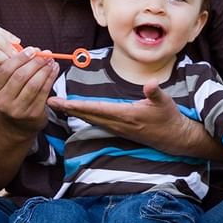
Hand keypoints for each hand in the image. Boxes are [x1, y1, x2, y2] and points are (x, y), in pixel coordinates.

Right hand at [0, 46, 57, 133]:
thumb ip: (13, 68)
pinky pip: (44, 91)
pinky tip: (53, 70)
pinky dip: (51, 78)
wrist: (18, 124)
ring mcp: (18, 109)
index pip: (5, 70)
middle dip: (35, 62)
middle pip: (20, 76)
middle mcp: (3, 102)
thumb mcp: (6, 85)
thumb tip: (31, 51)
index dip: (20, 58)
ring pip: (34, 84)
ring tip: (50, 60)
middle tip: (45, 54)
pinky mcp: (33, 113)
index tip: (31, 50)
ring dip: (45, 69)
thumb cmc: (13, 97)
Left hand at [48, 79, 196, 153]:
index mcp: (126, 115)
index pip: (97, 109)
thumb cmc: (168, 117)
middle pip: (88, 115)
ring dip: (73, 112)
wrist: (173, 138)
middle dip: (68, 109)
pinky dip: (83, 115)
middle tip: (49, 102)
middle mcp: (117, 123)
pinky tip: (75, 112)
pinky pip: (96, 122)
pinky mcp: (118, 129)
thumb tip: (151, 84)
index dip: (78, 106)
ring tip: (56, 105)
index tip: (63, 102)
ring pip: (90, 119)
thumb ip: (155, 93)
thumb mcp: (165, 102)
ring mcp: (117, 128)